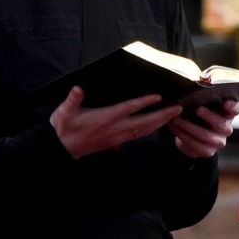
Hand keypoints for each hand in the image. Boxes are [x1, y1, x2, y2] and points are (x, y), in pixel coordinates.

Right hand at [49, 86, 183, 158]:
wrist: (61, 149)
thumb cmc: (63, 128)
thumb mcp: (63, 112)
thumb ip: (72, 100)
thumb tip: (78, 89)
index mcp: (104, 119)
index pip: (129, 109)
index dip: (144, 103)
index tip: (158, 97)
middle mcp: (114, 129)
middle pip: (144, 123)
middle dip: (162, 116)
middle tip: (178, 109)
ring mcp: (117, 137)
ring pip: (144, 131)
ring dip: (160, 124)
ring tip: (173, 117)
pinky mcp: (116, 142)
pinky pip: (138, 136)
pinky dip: (151, 130)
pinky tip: (157, 126)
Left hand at [170, 99, 235, 159]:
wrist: (192, 137)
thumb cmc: (197, 117)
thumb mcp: (203, 107)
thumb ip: (203, 101)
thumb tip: (194, 90)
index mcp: (227, 115)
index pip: (235, 110)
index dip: (232, 107)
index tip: (225, 102)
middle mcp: (226, 128)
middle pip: (221, 123)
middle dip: (209, 116)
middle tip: (197, 109)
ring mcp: (219, 141)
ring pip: (205, 135)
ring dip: (188, 127)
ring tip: (176, 119)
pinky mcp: (208, 151)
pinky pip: (195, 144)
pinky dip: (182, 135)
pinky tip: (174, 128)